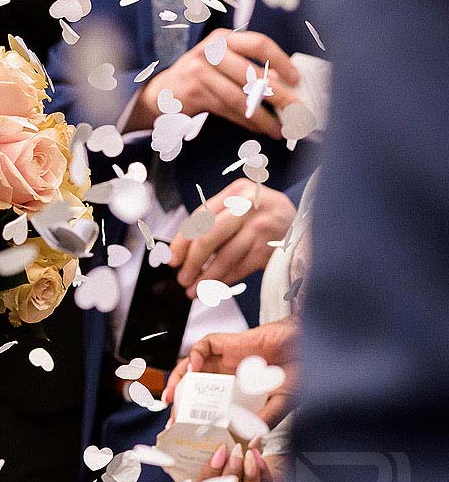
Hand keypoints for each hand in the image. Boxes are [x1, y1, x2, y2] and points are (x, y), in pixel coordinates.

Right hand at [128, 28, 302, 137]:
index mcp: (224, 38)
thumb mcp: (224, 62)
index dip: (281, 61)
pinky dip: (249, 122)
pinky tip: (261, 128)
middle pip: (253, 75)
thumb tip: (289, 88)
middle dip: (281, 97)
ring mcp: (199, 72)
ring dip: (265, 117)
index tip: (297, 79)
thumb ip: (251, 68)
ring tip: (283, 129)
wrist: (163, 90)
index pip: (258, 44)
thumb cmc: (203, 75)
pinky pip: (229, 110)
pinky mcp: (195, 93)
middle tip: (299, 112)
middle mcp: (210, 51)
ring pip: (241, 98)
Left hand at [161, 319, 297, 426]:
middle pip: (194, 387)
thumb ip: (264, 419)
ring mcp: (224, 359)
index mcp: (236, 391)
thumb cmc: (296, 374)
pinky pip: (202, 348)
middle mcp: (226, 375)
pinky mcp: (225, 342)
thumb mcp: (280, 403)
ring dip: (178, 381)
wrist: (307, 346)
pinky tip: (195, 368)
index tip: (184, 431)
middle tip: (174, 419)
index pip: (208, 404)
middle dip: (181, 403)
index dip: (194, 417)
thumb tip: (249, 440)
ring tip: (172, 397)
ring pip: (191, 367)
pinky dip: (194, 357)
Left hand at [165, 178, 295, 295]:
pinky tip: (214, 288)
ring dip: (206, 277)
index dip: (182, 241)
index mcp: (237, 192)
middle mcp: (248, 207)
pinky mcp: (271, 248)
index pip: (200, 216)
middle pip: (208, 236)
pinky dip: (225, 280)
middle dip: (191, 261)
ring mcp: (262, 228)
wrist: (309, 222)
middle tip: (182, 277)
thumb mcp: (245, 204)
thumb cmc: (267, 215)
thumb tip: (185, 249)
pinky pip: (241, 268)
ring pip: (224, 257)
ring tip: (194, 289)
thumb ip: (218, 218)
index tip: (172, 258)